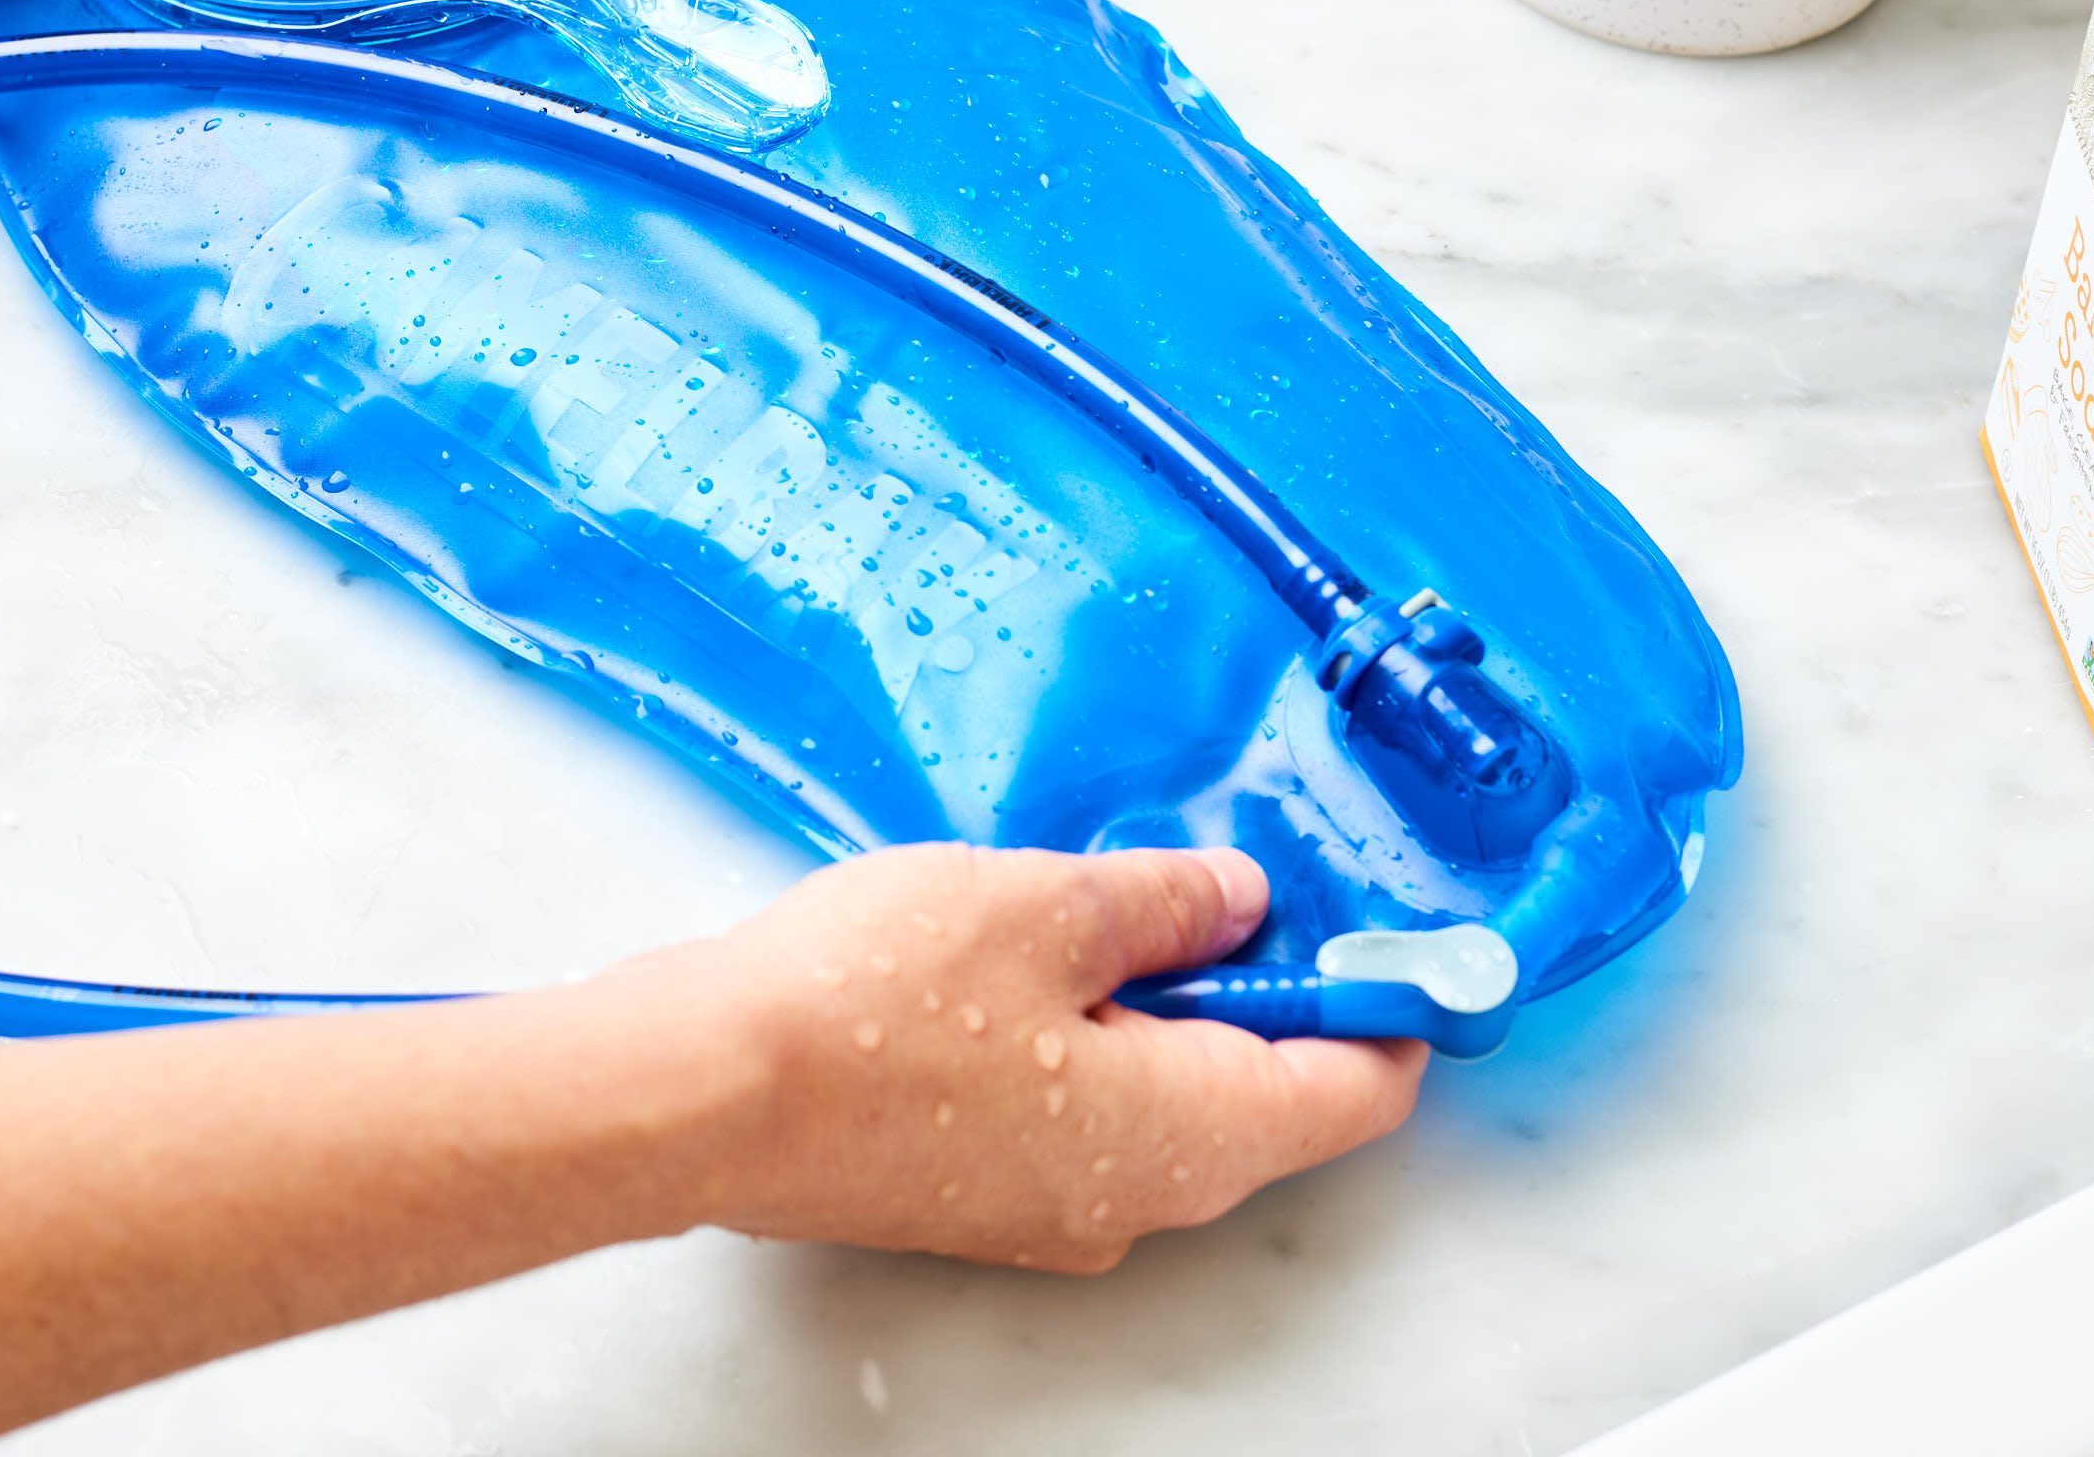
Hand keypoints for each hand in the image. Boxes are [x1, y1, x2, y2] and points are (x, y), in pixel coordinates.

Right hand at [622, 844, 1425, 1272]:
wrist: (701, 1095)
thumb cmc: (872, 1006)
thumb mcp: (1051, 906)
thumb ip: (1169, 902)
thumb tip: (1241, 903)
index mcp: (1194, 1133)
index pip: (1359, 1091)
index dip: (1388, 1001)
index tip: (1392, 928)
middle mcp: (1141, 1197)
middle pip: (1266, 1099)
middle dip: (1265, 989)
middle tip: (1226, 884)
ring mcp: (1055, 1209)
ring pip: (1165, 1101)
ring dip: (1163, 1007)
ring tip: (1096, 903)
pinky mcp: (980, 1195)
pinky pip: (1081, 1114)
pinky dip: (1088, 1039)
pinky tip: (1021, 959)